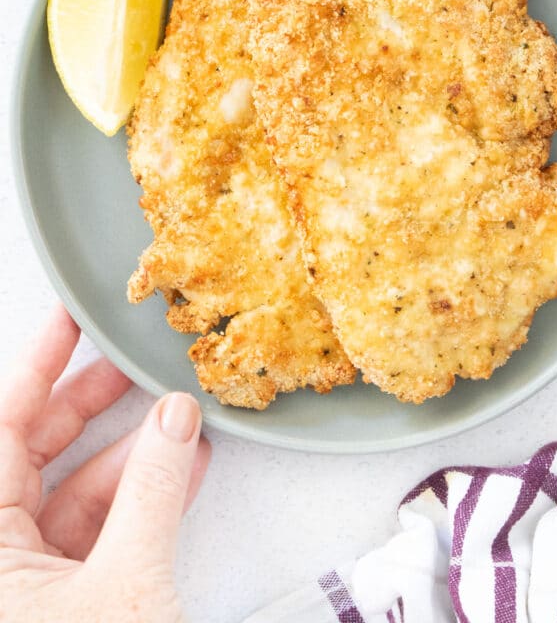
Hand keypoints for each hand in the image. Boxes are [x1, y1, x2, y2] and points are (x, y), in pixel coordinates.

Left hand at [0, 304, 210, 621]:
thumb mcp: (127, 582)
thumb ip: (152, 492)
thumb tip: (174, 419)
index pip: (2, 426)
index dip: (37, 363)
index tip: (68, 319)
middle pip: (33, 452)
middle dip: (90, 404)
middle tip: (128, 362)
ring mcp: (25, 585)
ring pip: (70, 493)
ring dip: (131, 456)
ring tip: (180, 421)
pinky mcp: (62, 604)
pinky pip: (94, 533)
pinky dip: (138, 502)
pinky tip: (182, 471)